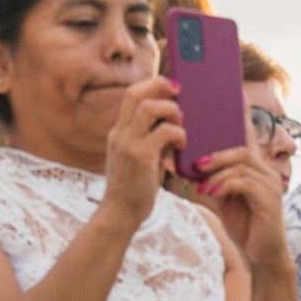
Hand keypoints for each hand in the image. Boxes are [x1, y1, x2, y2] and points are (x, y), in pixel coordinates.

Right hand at [98, 74, 185, 232]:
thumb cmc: (135, 190)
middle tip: (179, 94)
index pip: (131, 96)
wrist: (120, 215)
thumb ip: (153, 141)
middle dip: (160, 86)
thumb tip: (174, 125)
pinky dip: (178, 134)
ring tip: (181, 125)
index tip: (171, 89)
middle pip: (136, 93)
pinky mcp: (140, 157)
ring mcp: (128, 144)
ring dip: (171, 111)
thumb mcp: (143, 160)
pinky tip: (182, 146)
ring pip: (149, 108)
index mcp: (118, 132)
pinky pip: (165, 132)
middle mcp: (119, 134)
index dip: (152, 85)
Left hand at [189, 145, 291, 273]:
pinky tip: (213, 193)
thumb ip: (218, 184)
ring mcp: (271, 187)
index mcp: (260, 173)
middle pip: (242, 153)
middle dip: (217, 157)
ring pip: (241, 168)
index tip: (198, 156)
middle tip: (197, 166)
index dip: (220, 149)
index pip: (242, 150)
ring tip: (202, 188)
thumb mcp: (227, 202)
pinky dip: (226, 185)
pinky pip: (246, 184)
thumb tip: (197, 170)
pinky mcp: (270, 201)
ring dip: (217, 176)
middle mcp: (269, 176)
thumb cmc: (246, 228)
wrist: (261, 255)